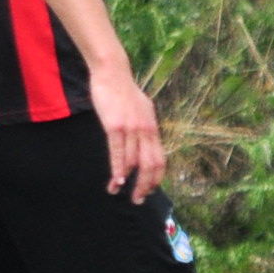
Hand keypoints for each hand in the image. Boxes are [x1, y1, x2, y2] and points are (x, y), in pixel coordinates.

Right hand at [92, 65, 169, 197]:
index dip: (156, 179)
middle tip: (138, 200)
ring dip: (127, 182)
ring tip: (117, 191)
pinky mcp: (115, 127)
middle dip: (145, 186)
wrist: (113, 72)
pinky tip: (115, 182)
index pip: (160, 159)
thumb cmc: (124, 91)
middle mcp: (146, 130)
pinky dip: (118, 170)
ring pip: (134, 162)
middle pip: (151, 166)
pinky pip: (119, 153)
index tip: (149, 190)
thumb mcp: (142, 109)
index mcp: (152, 128)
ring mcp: (132, 129)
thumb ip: (144, 126)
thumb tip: (146, 140)